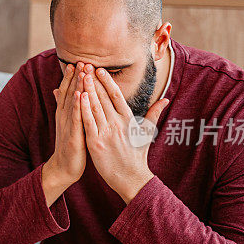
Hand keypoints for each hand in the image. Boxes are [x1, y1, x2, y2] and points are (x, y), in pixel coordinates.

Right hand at [46, 62, 87, 185]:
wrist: (64, 168)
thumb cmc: (69, 146)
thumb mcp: (66, 124)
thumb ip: (64, 106)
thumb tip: (57, 89)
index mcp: (64, 114)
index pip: (68, 91)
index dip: (71, 77)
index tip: (77, 62)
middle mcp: (64, 117)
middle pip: (69, 92)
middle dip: (75, 76)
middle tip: (81, 60)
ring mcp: (68, 125)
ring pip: (72, 102)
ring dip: (76, 85)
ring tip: (81, 71)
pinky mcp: (73, 135)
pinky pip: (75, 117)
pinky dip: (77, 105)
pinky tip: (79, 94)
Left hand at [79, 65, 168, 202]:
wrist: (130, 177)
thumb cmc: (138, 155)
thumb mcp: (147, 132)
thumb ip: (153, 113)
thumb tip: (165, 99)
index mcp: (128, 119)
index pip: (116, 95)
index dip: (107, 81)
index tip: (100, 69)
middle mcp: (117, 123)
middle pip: (103, 97)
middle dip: (94, 80)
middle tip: (86, 65)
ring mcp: (106, 133)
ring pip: (94, 107)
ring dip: (87, 90)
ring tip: (80, 76)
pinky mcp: (95, 143)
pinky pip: (88, 122)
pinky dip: (83, 108)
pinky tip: (78, 96)